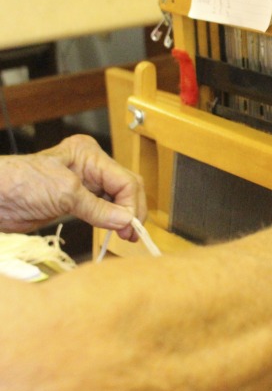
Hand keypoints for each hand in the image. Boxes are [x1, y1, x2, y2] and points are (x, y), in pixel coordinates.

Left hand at [0, 135, 146, 239]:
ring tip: (127, 235)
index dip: (130, 203)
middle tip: (132, 233)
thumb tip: (126, 221)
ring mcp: (84, 184)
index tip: (130, 225)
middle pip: (125, 188)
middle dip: (131, 210)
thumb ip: (98, 208)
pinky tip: (114, 230)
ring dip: (123, 217)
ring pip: (117, 200)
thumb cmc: (19, 184)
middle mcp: (90, 167)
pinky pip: (103, 210)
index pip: (124, 179)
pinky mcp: (76, 201)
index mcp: (89, 155)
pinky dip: (111, 220)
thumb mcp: (64, 194)